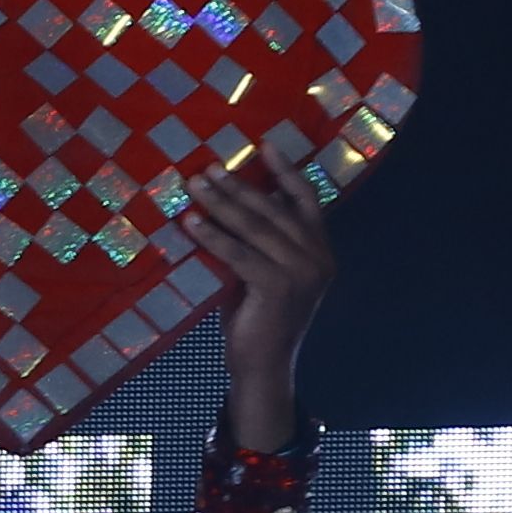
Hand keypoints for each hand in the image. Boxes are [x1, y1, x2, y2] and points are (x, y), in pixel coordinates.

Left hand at [195, 131, 335, 453]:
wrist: (262, 368)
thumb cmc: (256, 320)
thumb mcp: (261, 275)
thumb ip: (256, 245)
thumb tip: (223, 207)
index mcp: (320, 250)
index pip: (307, 200)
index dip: (285, 171)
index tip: (264, 145)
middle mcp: (318, 257)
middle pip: (274, 209)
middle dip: (238, 185)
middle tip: (207, 167)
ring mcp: (302, 272)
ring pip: (256, 227)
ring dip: (221, 203)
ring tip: (195, 185)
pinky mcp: (278, 287)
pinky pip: (239, 254)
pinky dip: (213, 236)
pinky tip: (191, 222)